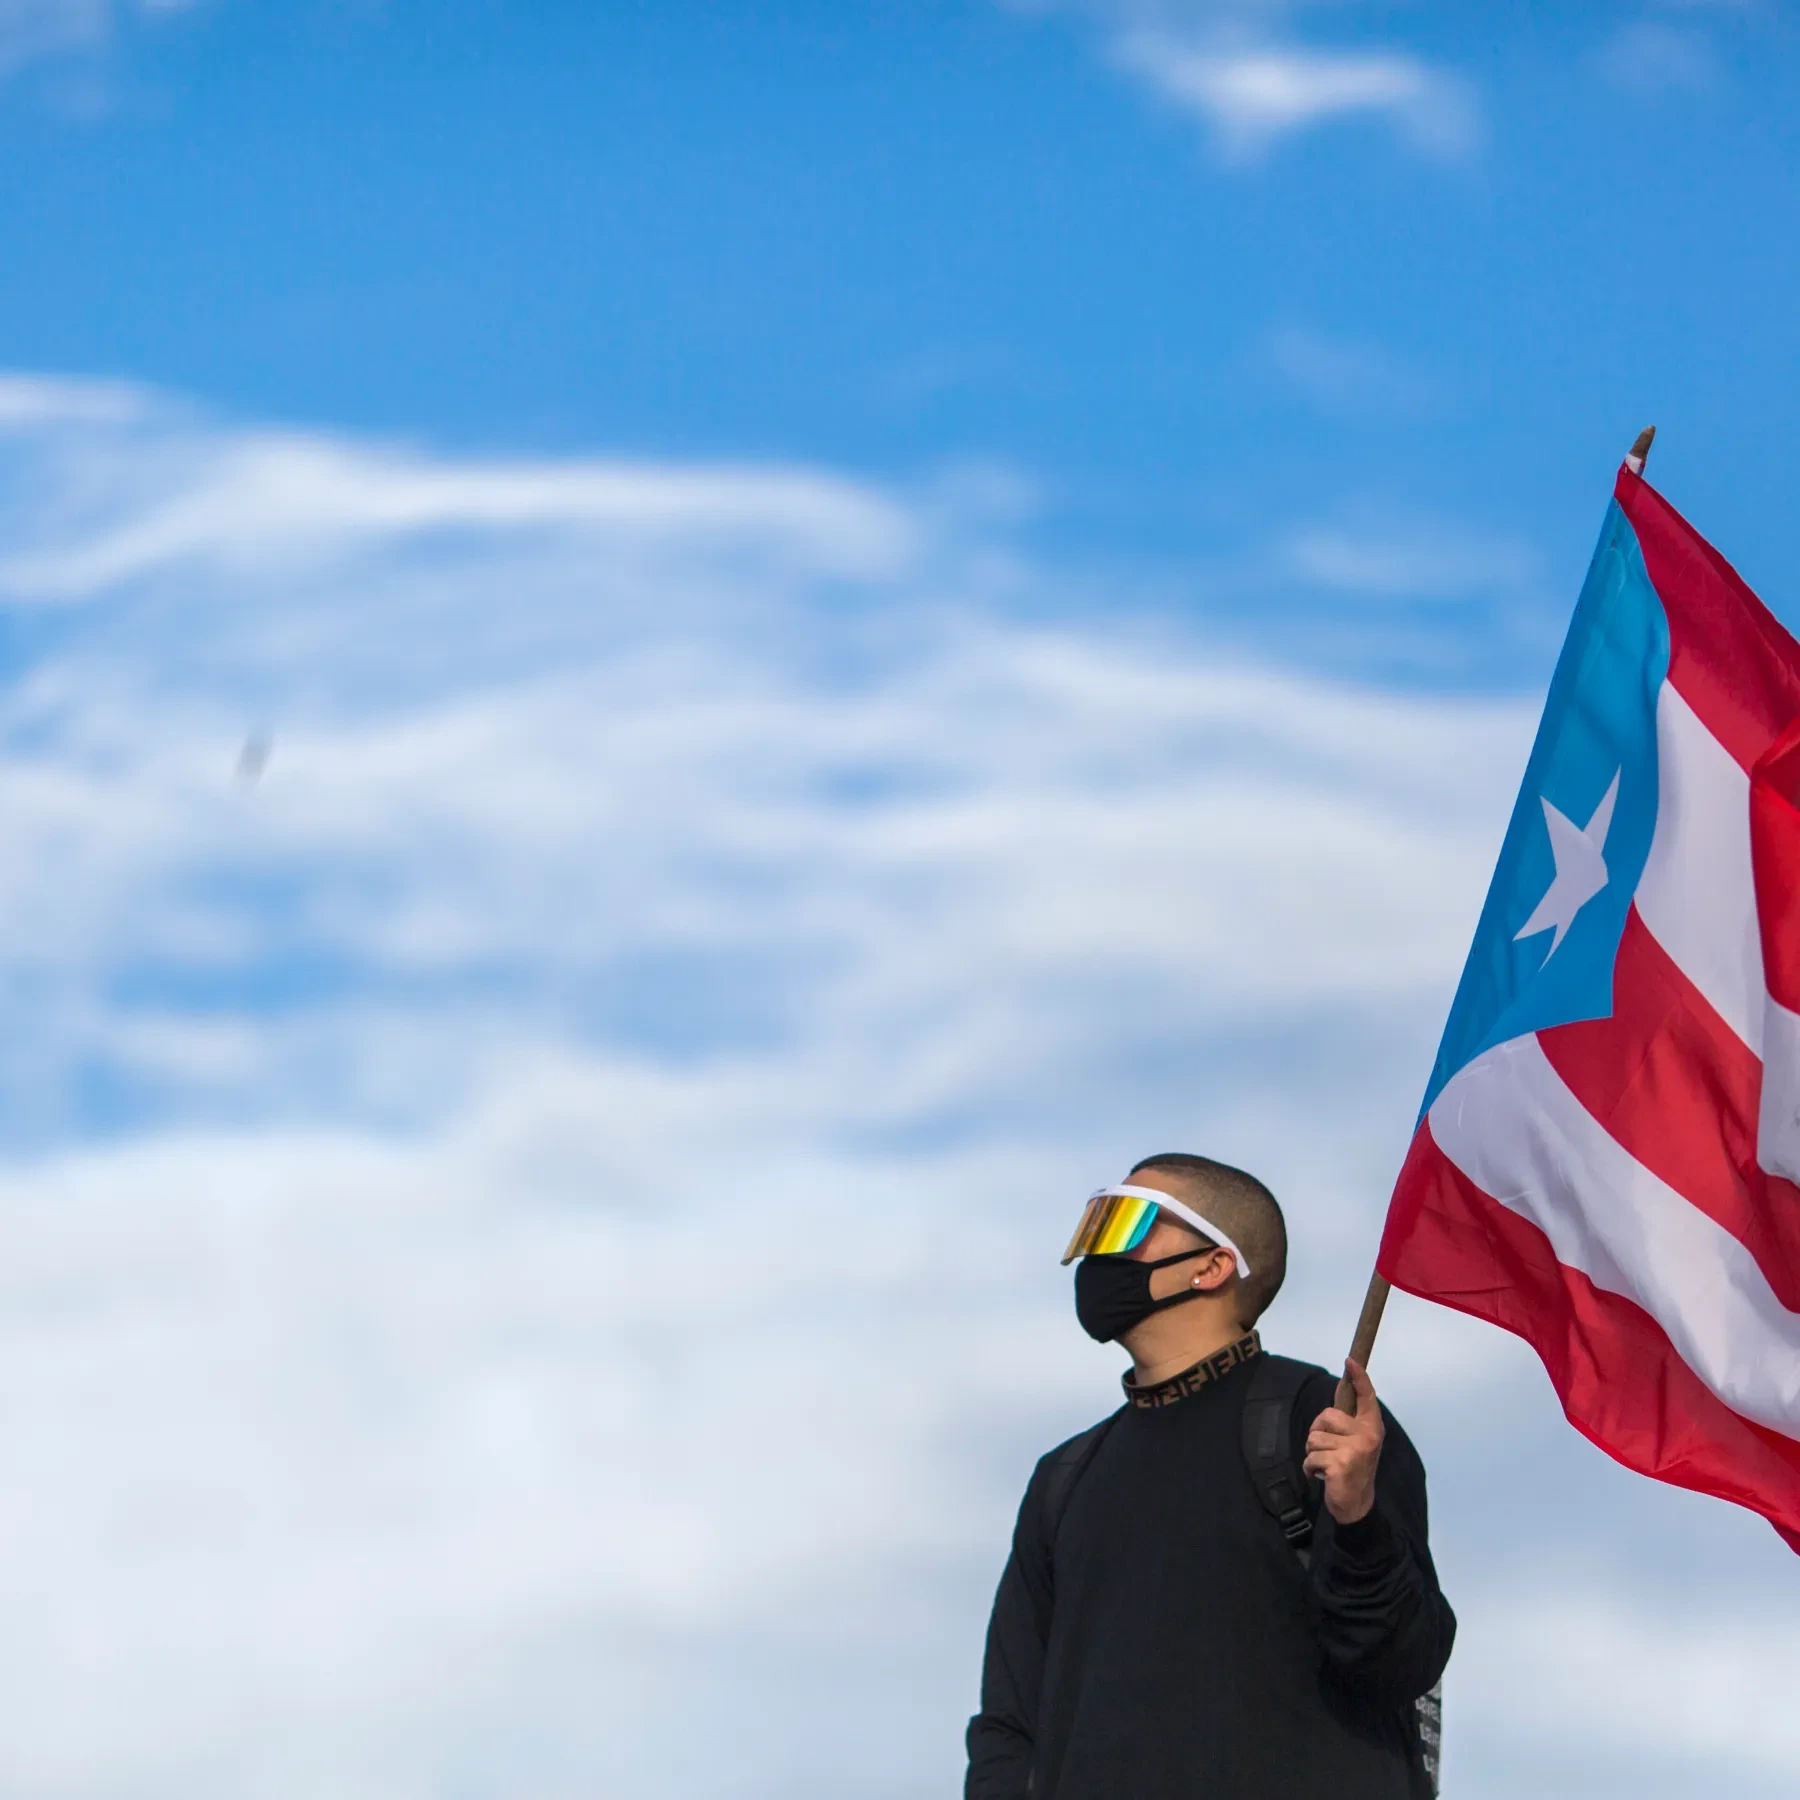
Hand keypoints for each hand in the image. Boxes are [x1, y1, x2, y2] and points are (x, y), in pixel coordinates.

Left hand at [1302, 1358, 1383, 1524]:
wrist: (1356, 1505)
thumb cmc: (1352, 1469)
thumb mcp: (1356, 1442)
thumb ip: (1347, 1422)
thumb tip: (1341, 1390)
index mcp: (1371, 1427)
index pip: (1367, 1397)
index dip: (1359, 1377)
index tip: (1350, 1360)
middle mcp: (1367, 1436)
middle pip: (1326, 1415)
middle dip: (1317, 1432)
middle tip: (1328, 1450)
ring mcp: (1355, 1450)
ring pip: (1314, 1437)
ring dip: (1313, 1453)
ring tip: (1327, 1465)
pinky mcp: (1340, 1464)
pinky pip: (1310, 1457)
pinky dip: (1309, 1468)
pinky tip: (1322, 1477)